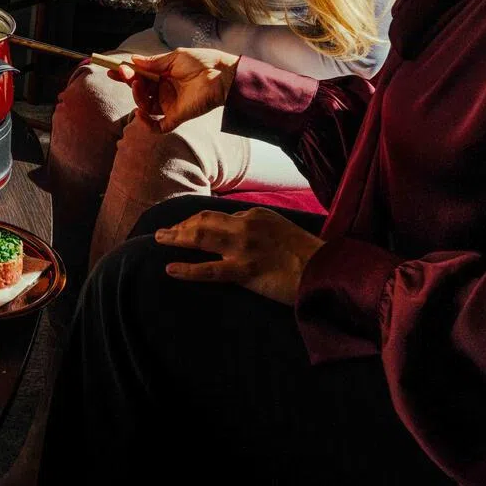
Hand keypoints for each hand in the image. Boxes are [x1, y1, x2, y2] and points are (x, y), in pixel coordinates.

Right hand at [112, 48, 239, 132]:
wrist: (221, 75)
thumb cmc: (201, 63)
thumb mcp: (174, 58)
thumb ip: (153, 62)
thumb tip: (133, 61)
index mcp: (163, 76)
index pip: (140, 76)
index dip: (125, 74)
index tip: (112, 70)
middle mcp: (164, 91)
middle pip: (139, 91)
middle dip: (129, 83)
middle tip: (125, 75)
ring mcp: (169, 105)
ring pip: (145, 106)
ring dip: (137, 96)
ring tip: (138, 84)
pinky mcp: (176, 117)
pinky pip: (157, 126)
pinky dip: (146, 123)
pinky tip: (139, 113)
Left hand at [156, 208, 323, 305]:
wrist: (326, 271)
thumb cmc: (306, 254)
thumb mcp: (280, 229)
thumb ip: (257, 228)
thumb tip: (236, 232)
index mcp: (254, 214)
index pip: (217, 216)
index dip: (196, 222)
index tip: (184, 228)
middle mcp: (245, 226)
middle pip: (203, 221)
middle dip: (180, 225)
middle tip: (163, 233)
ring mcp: (243, 248)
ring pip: (200, 238)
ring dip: (176, 237)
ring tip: (159, 240)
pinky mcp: (245, 271)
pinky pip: (208, 270)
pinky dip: (187, 269)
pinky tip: (170, 268)